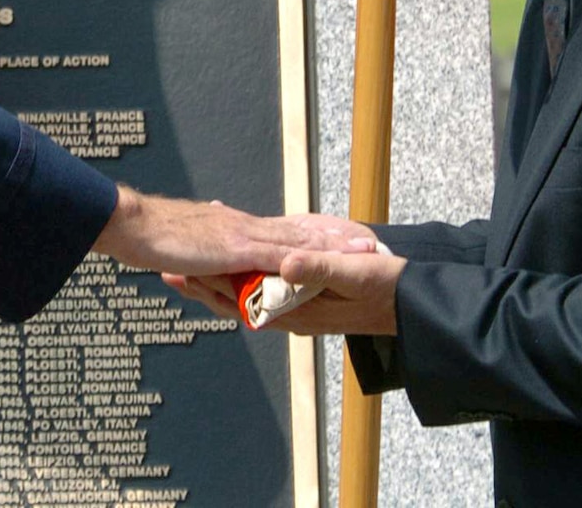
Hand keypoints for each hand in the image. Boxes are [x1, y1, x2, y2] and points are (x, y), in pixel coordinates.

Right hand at [90, 188, 378, 276]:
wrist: (134, 224)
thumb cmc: (155, 237)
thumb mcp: (190, 247)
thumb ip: (209, 253)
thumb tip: (219, 257)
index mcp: (239, 228)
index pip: (287, 227)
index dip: (317, 230)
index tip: (344, 232)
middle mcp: (247, 227)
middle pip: (303, 228)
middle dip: (337, 235)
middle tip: (370, 238)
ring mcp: (243, 236)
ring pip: (298, 239)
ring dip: (332, 244)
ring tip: (362, 249)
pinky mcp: (234, 249)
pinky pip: (273, 256)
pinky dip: (299, 259)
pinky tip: (320, 264)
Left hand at [164, 246, 405, 335]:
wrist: (413, 302)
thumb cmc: (386, 287)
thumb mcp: (354, 274)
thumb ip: (319, 269)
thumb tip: (284, 266)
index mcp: (298, 309)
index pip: (243, 296)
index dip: (212, 280)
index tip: (183, 266)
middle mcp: (293, 314)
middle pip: (237, 301)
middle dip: (203, 284)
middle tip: (168, 270)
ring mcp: (298, 309)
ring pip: (247, 298)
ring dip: (217, 284)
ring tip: (186, 272)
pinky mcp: (307, 300)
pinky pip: (265, 293)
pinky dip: (243, 278)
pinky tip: (234, 267)